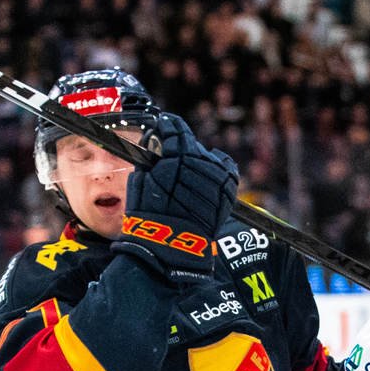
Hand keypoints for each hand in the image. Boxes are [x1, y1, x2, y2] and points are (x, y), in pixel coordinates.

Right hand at [124, 112, 237, 238]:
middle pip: (191, 143)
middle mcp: (200, 159)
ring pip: (209, 157)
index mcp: (176, 153)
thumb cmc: (150, 215)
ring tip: (189, 175)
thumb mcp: (140, 180)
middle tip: (171, 158)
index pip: (174, 128)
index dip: (167, 126)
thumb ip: (151, 159)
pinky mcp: (228, 190)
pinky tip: (207, 179)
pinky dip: (216, 172)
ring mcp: (217, 174)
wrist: (173, 244)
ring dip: (199, 161)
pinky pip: (226, 171)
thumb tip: (156, 148)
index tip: (162, 126)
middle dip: (181, 148)